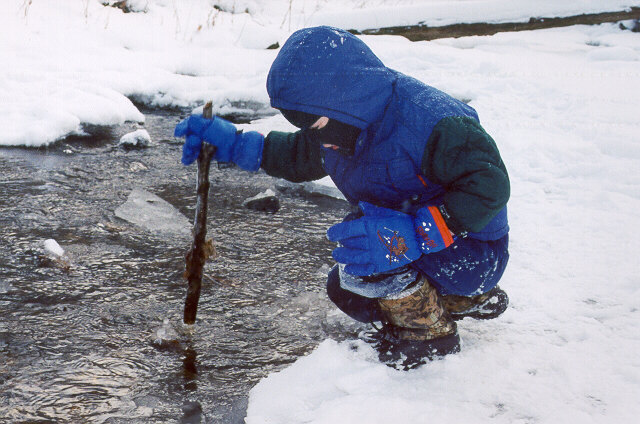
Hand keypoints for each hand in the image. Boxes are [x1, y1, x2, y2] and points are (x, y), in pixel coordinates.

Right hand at [174, 114, 263, 170]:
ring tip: (189, 156)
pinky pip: (195, 155)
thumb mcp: (210, 127)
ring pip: (191, 147)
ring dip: (188, 151)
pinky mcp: (208, 153)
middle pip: (189, 136)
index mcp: (205, 122)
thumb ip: (196, 124)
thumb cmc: (226, 136)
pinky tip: (186, 161)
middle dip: (189, 142)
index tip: (177, 134)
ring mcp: (206, 142)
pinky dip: (190, 157)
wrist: (240, 149)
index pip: (190, 123)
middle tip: (194, 145)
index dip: (182, 127)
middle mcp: (204, 131)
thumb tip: (185, 123)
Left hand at [327, 202, 454, 275]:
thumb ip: (372, 210)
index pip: (346, 229)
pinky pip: (363, 269)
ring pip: (352, 257)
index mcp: (369, 225)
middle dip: (341, 243)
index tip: (330, 234)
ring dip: (342, 257)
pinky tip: (347, 268)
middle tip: (338, 243)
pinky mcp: (380, 265)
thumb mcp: (387, 213)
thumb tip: (361, 205)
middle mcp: (369, 240)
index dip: (335, 232)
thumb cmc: (403, 223)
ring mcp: (374, 254)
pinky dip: (354, 269)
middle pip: (348, 243)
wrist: (419, 238)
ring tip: (337, 255)